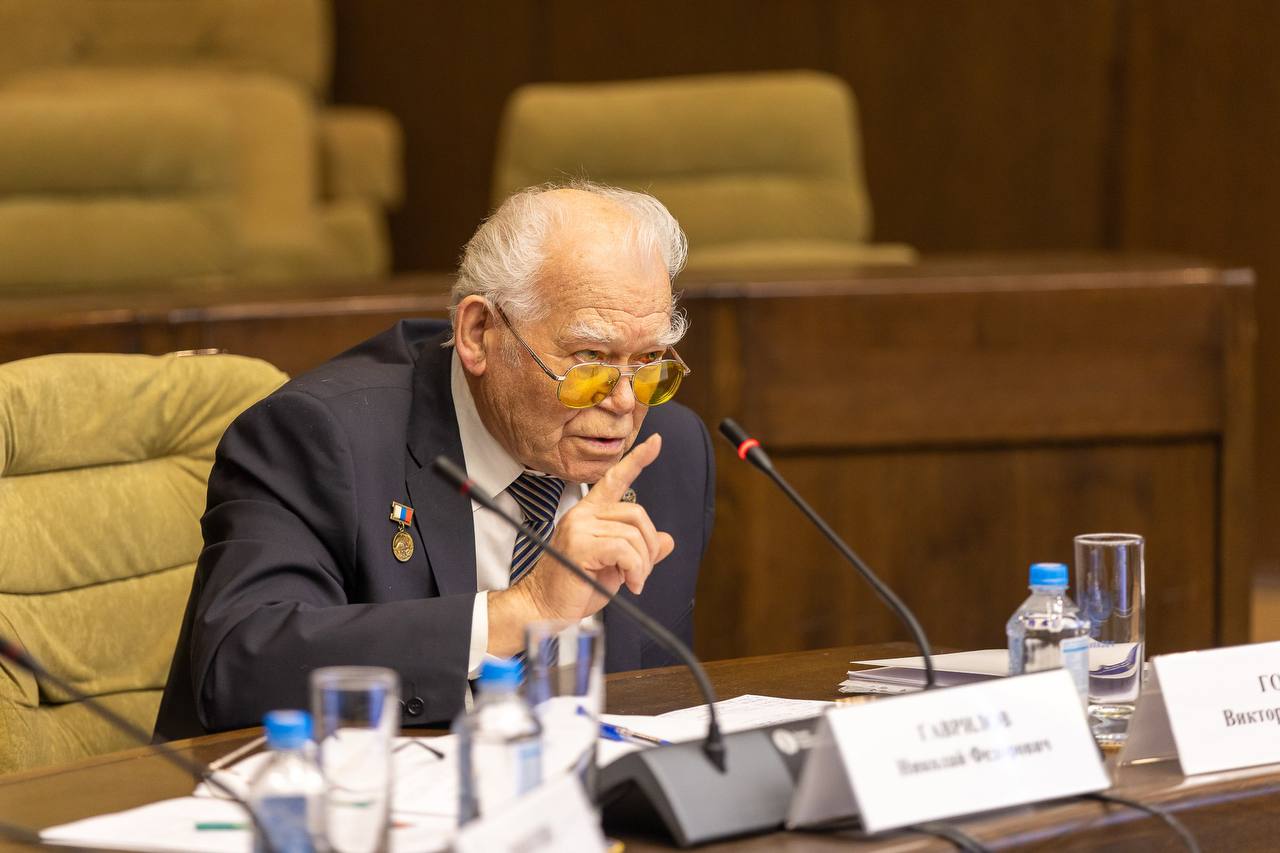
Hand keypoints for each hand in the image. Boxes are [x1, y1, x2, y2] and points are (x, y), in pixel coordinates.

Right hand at [487, 434, 674, 653]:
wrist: (543, 609)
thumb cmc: (574, 588)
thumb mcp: (615, 567)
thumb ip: (639, 550)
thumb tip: (668, 541)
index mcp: (589, 513)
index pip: (614, 479)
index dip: (637, 460)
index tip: (656, 442)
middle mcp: (583, 514)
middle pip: (637, 513)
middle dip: (649, 545)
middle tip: (642, 572)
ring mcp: (579, 527)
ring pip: (633, 535)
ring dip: (642, 565)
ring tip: (633, 582)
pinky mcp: (579, 545)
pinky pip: (624, 550)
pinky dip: (636, 570)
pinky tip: (630, 585)